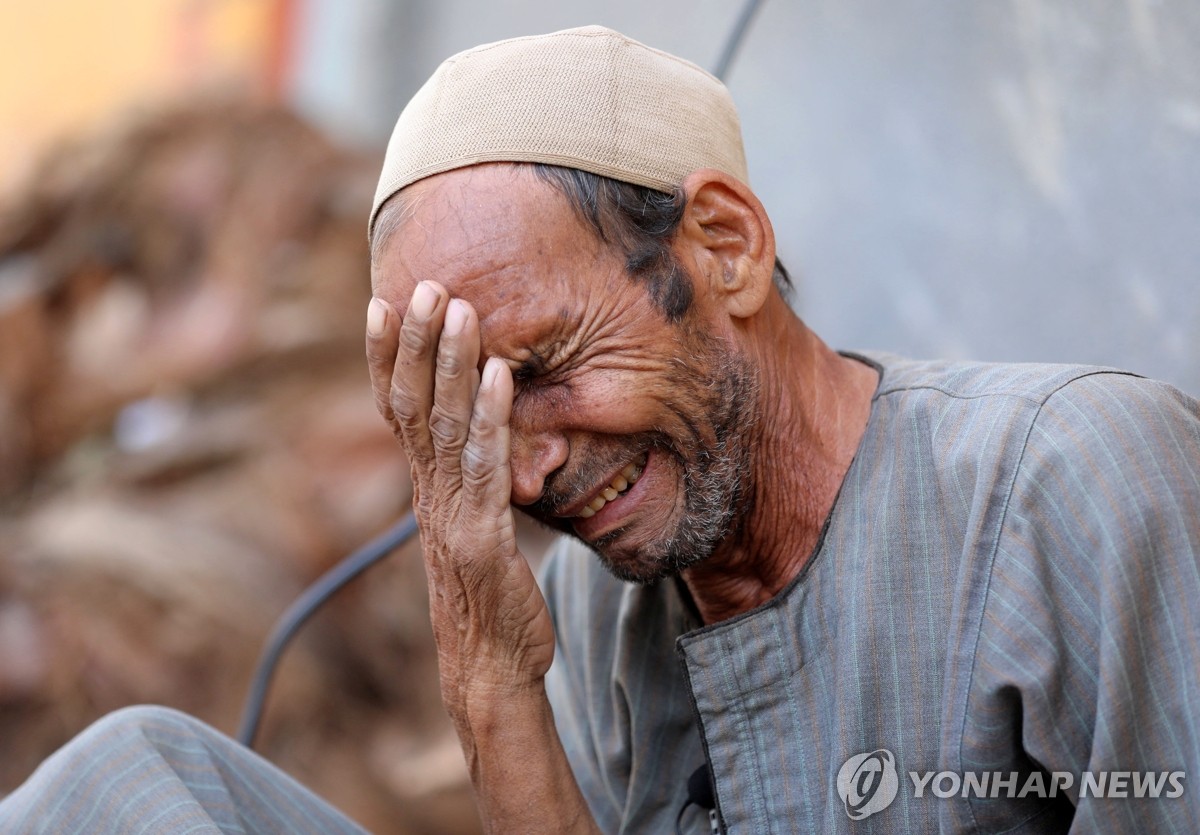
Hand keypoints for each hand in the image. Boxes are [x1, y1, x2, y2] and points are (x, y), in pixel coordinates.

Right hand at [365, 281, 554, 721]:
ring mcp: (450, 515)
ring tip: (460, 308)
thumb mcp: (470, 528)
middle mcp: (428, 494)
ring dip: (451, 364)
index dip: (386, 357)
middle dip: (418, 342)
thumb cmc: (485, 597)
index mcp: (424, 488)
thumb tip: (475, 440)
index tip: (382, 302)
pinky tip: (500, 375)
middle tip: (425, 284)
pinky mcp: (480, 539)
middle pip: (413, 406)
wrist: (488, 668)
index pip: (395, 410)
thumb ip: (466, 482)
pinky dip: (492, 418)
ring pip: (445, 426)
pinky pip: (485, 467)